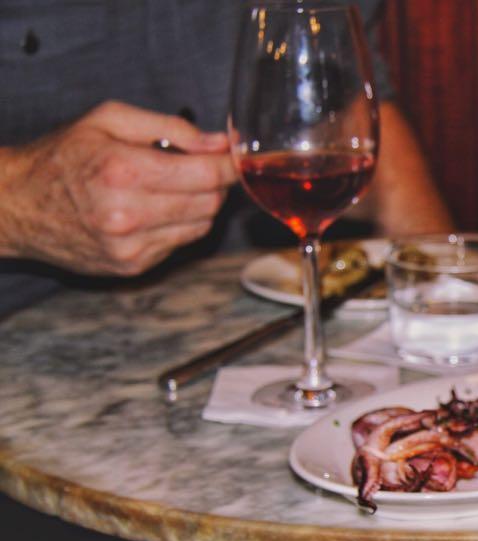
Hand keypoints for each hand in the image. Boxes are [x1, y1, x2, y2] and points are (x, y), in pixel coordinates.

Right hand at [0, 101, 236, 275]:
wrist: (17, 205)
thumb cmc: (61, 157)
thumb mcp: (108, 120)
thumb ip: (170, 127)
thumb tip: (218, 142)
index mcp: (123, 171)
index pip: (205, 175)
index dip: (230, 166)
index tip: (238, 159)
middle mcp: (127, 214)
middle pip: (210, 203)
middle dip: (216, 184)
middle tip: (203, 167)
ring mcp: (130, 246)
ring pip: (200, 226)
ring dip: (200, 205)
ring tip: (175, 186)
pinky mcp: (131, 265)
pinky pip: (179, 243)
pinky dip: (179, 225)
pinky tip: (156, 209)